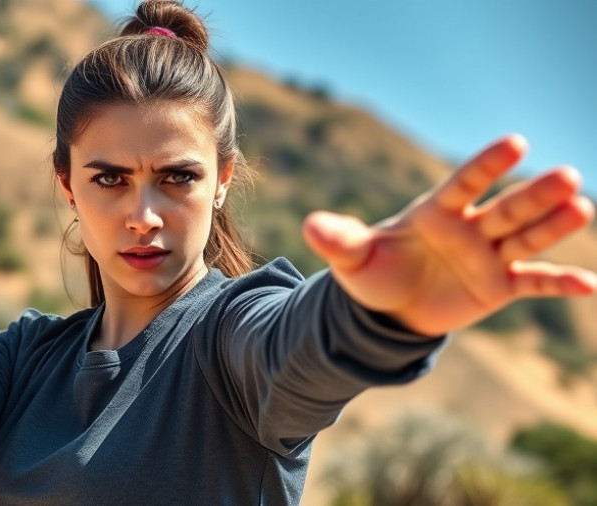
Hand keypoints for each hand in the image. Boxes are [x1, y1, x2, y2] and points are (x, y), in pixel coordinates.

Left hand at [302, 134, 595, 335]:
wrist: (388, 309)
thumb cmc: (371, 273)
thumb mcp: (351, 258)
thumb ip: (338, 238)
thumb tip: (308, 225)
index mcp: (435, 212)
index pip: (465, 183)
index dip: (488, 165)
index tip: (517, 143)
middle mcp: (469, 228)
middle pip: (506, 207)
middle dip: (535, 193)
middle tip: (566, 176)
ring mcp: (488, 256)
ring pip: (526, 236)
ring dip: (554, 224)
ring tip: (582, 206)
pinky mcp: (498, 287)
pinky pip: (533, 283)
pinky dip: (559, 284)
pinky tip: (590, 285)